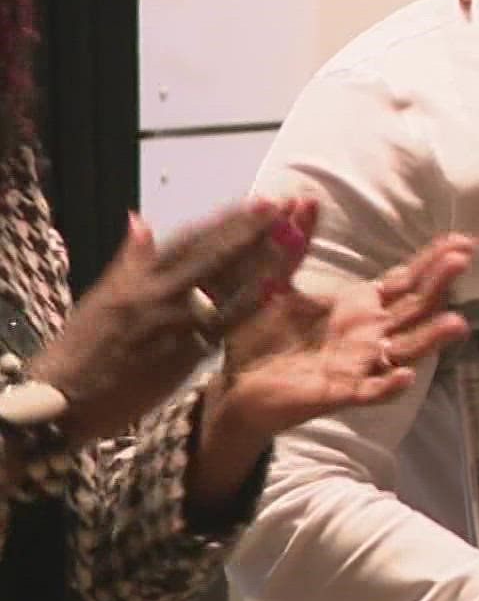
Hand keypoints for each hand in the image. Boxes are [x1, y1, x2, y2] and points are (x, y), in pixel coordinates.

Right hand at [32, 197, 303, 443]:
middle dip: (249, 230)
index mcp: (138, 278)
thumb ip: (130, 259)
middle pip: (211, 256)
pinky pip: (222, 327)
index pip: (190, 241)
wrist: (63, 398)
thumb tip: (139, 219)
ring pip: (223, 286)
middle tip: (283, 207)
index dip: (226, 220)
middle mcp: (157, 295)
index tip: (258, 202)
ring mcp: (171, 324)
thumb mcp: (101, 296)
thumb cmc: (81, 346)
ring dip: (259, 261)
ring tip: (293, 238)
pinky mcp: (182, 356)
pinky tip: (277, 288)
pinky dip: (248, 306)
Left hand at [186, 231, 472, 513]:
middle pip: (415, 308)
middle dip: (439, 284)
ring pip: (406, 349)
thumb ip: (292, 243)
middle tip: (462, 260)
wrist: (238, 383)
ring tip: (457, 322)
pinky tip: (407, 376)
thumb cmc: (263, 335)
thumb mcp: (276, 281)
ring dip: (432, 337)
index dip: (433, 261)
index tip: (462, 242)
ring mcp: (361, 364)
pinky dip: (390, 385)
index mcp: (361, 306)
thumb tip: (301, 198)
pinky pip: (372, 391)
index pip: (406, 281)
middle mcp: (370, 334)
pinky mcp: (341, 392)